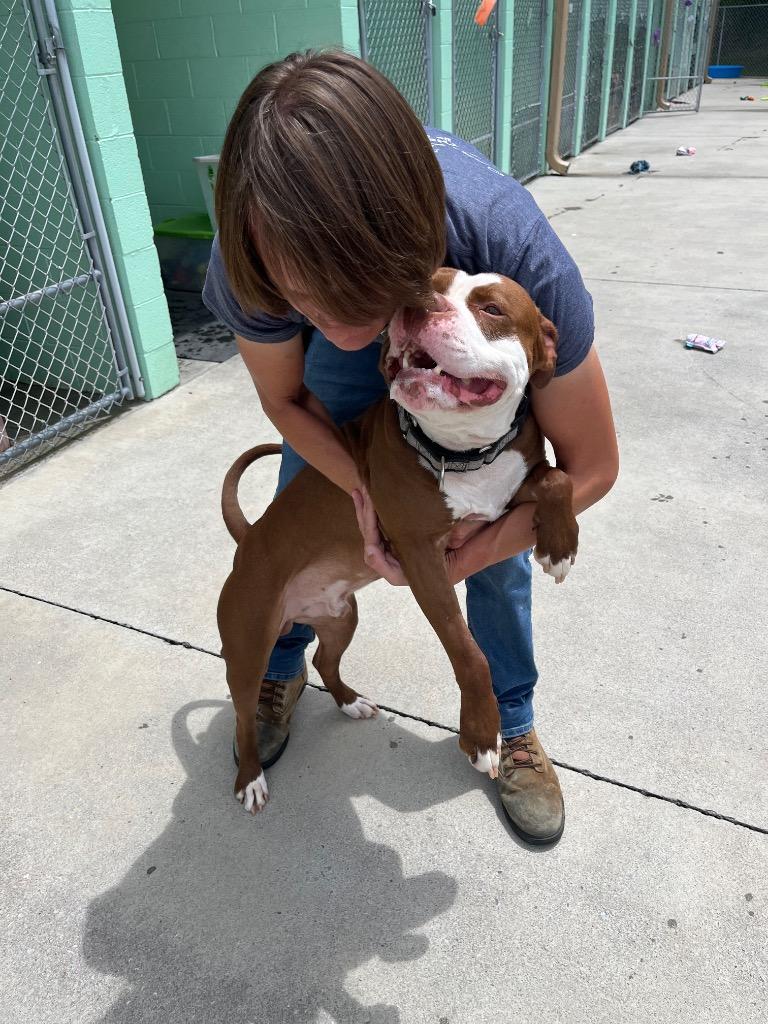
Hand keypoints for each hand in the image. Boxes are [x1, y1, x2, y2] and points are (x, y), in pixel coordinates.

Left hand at [352, 487, 496, 587]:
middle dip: (366, 522)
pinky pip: (378, 526)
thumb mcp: (464, 532)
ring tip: (359, 491)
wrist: (481, 531)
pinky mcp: (398, 534)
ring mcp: (400, 547)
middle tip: (362, 497)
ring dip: (365, 514)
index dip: (378, 557)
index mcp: (418, 568)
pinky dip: (372, 513)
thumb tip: (446, 521)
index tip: (371, 543)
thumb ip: (456, 531)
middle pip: (373, 549)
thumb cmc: (473, 536)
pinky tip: (365, 495)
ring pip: (372, 536)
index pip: (388, 571)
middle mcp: (405, 561)